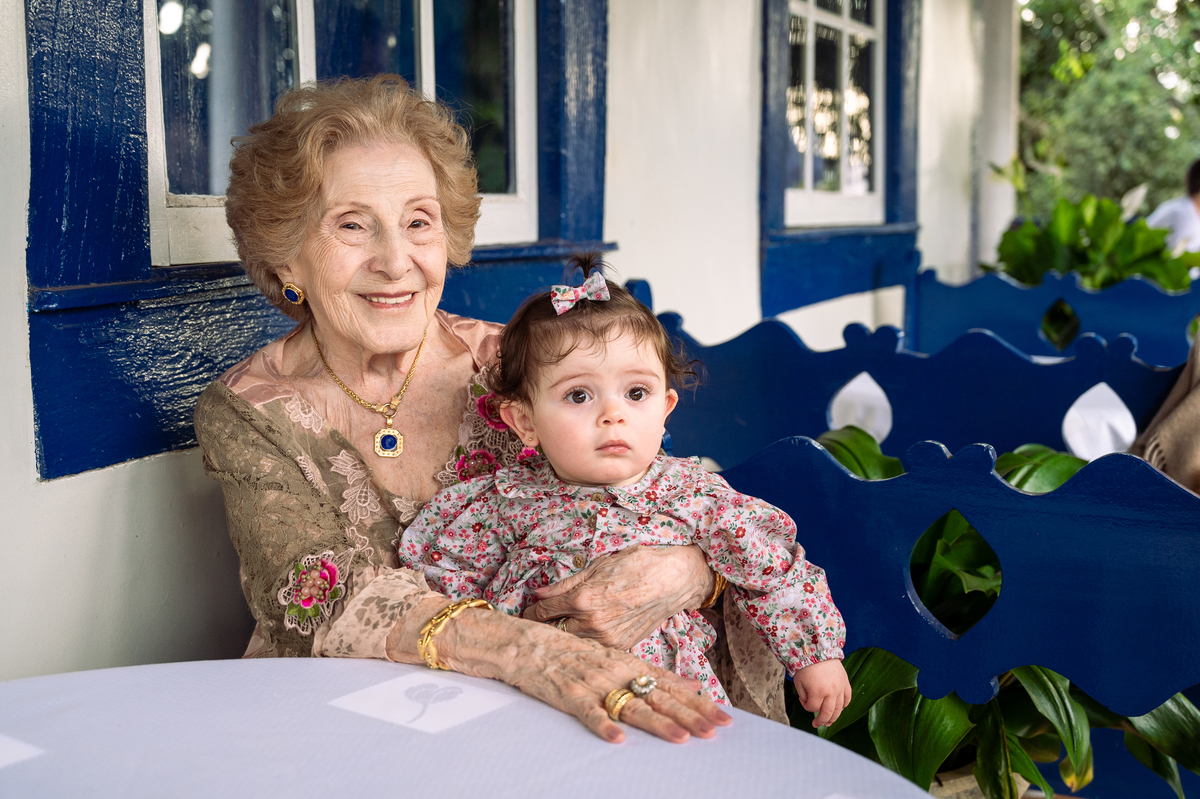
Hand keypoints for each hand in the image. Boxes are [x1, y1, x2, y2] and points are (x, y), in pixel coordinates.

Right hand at [508, 632, 732, 743]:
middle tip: (714, 731)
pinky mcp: (569, 693)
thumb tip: (693, 685)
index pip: (671, 686)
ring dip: (657, 723)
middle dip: (688, 715)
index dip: (698, 703)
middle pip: (659, 697)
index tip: (723, 717)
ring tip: (681, 738)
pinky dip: (603, 725)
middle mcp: (617, 672)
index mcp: (630, 664)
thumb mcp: (617, 657)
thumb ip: (655, 672)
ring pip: (631, 705)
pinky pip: (588, 711)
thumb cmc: (573, 652)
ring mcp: (594, 683)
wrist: (527, 642)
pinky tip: (618, 739)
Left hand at [521, 545, 713, 649]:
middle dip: (544, 627)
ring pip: (572, 644)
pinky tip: (585, 631)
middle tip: (538, 623)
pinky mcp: (621, 647)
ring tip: (561, 627)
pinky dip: (585, 641)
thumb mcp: (597, 566)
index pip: (542, 613)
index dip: (530, 613)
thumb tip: (538, 593)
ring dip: (565, 637)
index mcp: (583, 599)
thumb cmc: (638, 566)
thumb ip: (564, 584)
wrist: (673, 580)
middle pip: (553, 633)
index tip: (526, 613)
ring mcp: (608, 639)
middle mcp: (593, 623)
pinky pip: (593, 648)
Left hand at [793, 658, 851, 727]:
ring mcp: (840, 688)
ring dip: (833, 717)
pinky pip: (847, 699)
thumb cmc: (806, 665)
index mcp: (817, 691)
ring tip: (828, 722)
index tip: (803, 700)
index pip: (813, 708)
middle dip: (821, 720)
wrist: (819, 649)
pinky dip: (843, 705)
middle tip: (816, 724)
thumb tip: (810, 704)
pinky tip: (838, 709)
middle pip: (828, 713)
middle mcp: (831, 692)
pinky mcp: (846, 683)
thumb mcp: (799, 681)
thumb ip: (804, 696)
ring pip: (839, 709)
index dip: (806, 707)